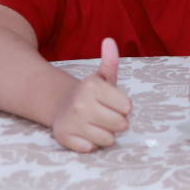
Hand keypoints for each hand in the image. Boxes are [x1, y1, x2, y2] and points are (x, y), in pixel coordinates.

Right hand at [51, 38, 132, 152]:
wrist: (61, 105)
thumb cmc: (91, 93)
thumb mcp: (103, 77)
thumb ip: (110, 61)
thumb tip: (109, 40)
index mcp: (92, 87)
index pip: (127, 107)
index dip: (124, 107)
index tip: (114, 102)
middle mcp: (80, 104)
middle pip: (120, 125)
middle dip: (118, 122)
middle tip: (106, 115)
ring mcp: (70, 122)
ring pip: (108, 139)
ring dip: (106, 134)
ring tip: (96, 124)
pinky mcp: (64, 138)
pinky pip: (91, 148)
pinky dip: (91, 144)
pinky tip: (84, 133)